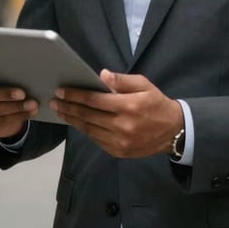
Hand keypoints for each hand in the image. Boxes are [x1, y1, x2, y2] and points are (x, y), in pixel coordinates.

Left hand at [49, 69, 183, 157]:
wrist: (173, 132)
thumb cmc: (157, 104)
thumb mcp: (144, 85)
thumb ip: (123, 80)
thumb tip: (102, 75)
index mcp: (128, 106)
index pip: (94, 99)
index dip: (75, 95)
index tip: (61, 91)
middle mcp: (122, 126)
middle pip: (88, 115)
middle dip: (69, 107)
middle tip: (54, 101)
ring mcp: (120, 141)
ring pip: (89, 129)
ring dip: (73, 120)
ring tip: (61, 111)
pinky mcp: (119, 152)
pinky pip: (96, 140)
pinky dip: (84, 130)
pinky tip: (77, 123)